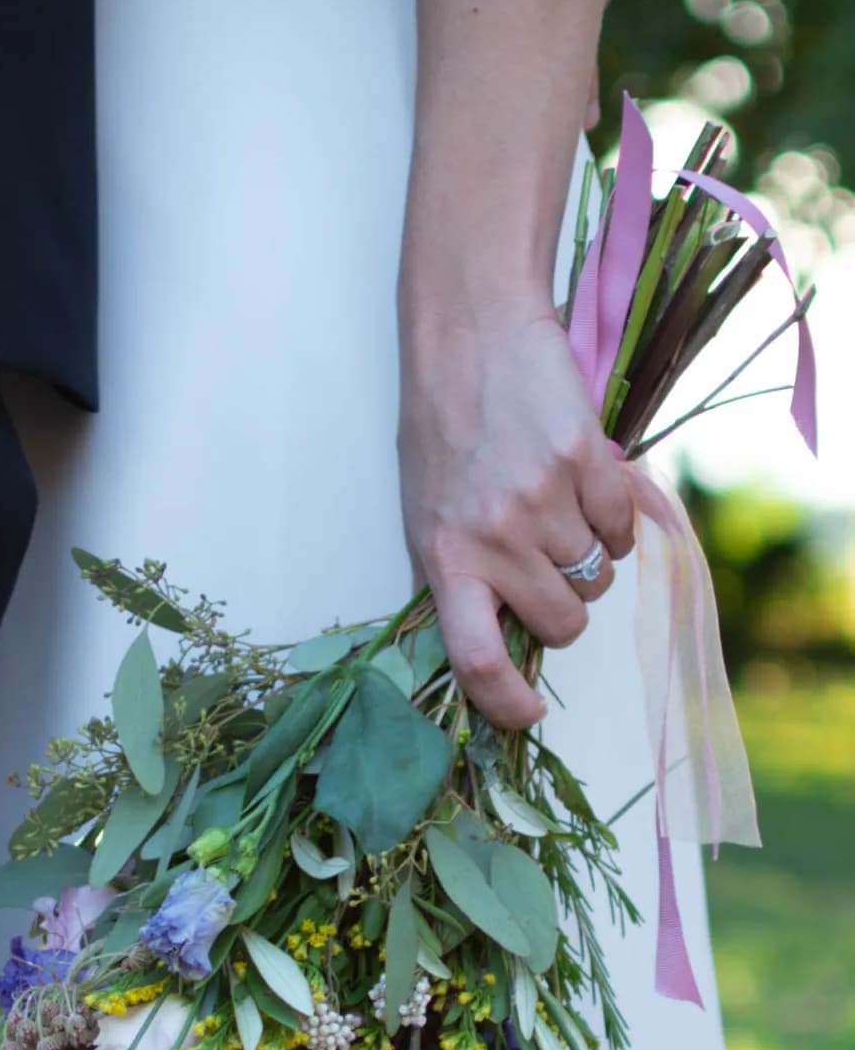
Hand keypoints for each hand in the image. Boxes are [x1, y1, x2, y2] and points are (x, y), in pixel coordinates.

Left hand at [398, 306, 633, 729]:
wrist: (470, 336)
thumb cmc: (440, 432)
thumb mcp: (424, 515)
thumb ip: (455, 580)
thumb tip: (488, 648)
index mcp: (444, 559)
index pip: (474, 659)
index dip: (505, 703)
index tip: (527, 714)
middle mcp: (493, 539)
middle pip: (565, 624)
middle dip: (565, 608)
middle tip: (544, 567)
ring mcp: (542, 502)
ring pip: (599, 579)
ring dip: (588, 558)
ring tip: (556, 510)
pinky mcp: (586, 463)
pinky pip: (625, 530)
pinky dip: (616, 519)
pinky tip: (584, 484)